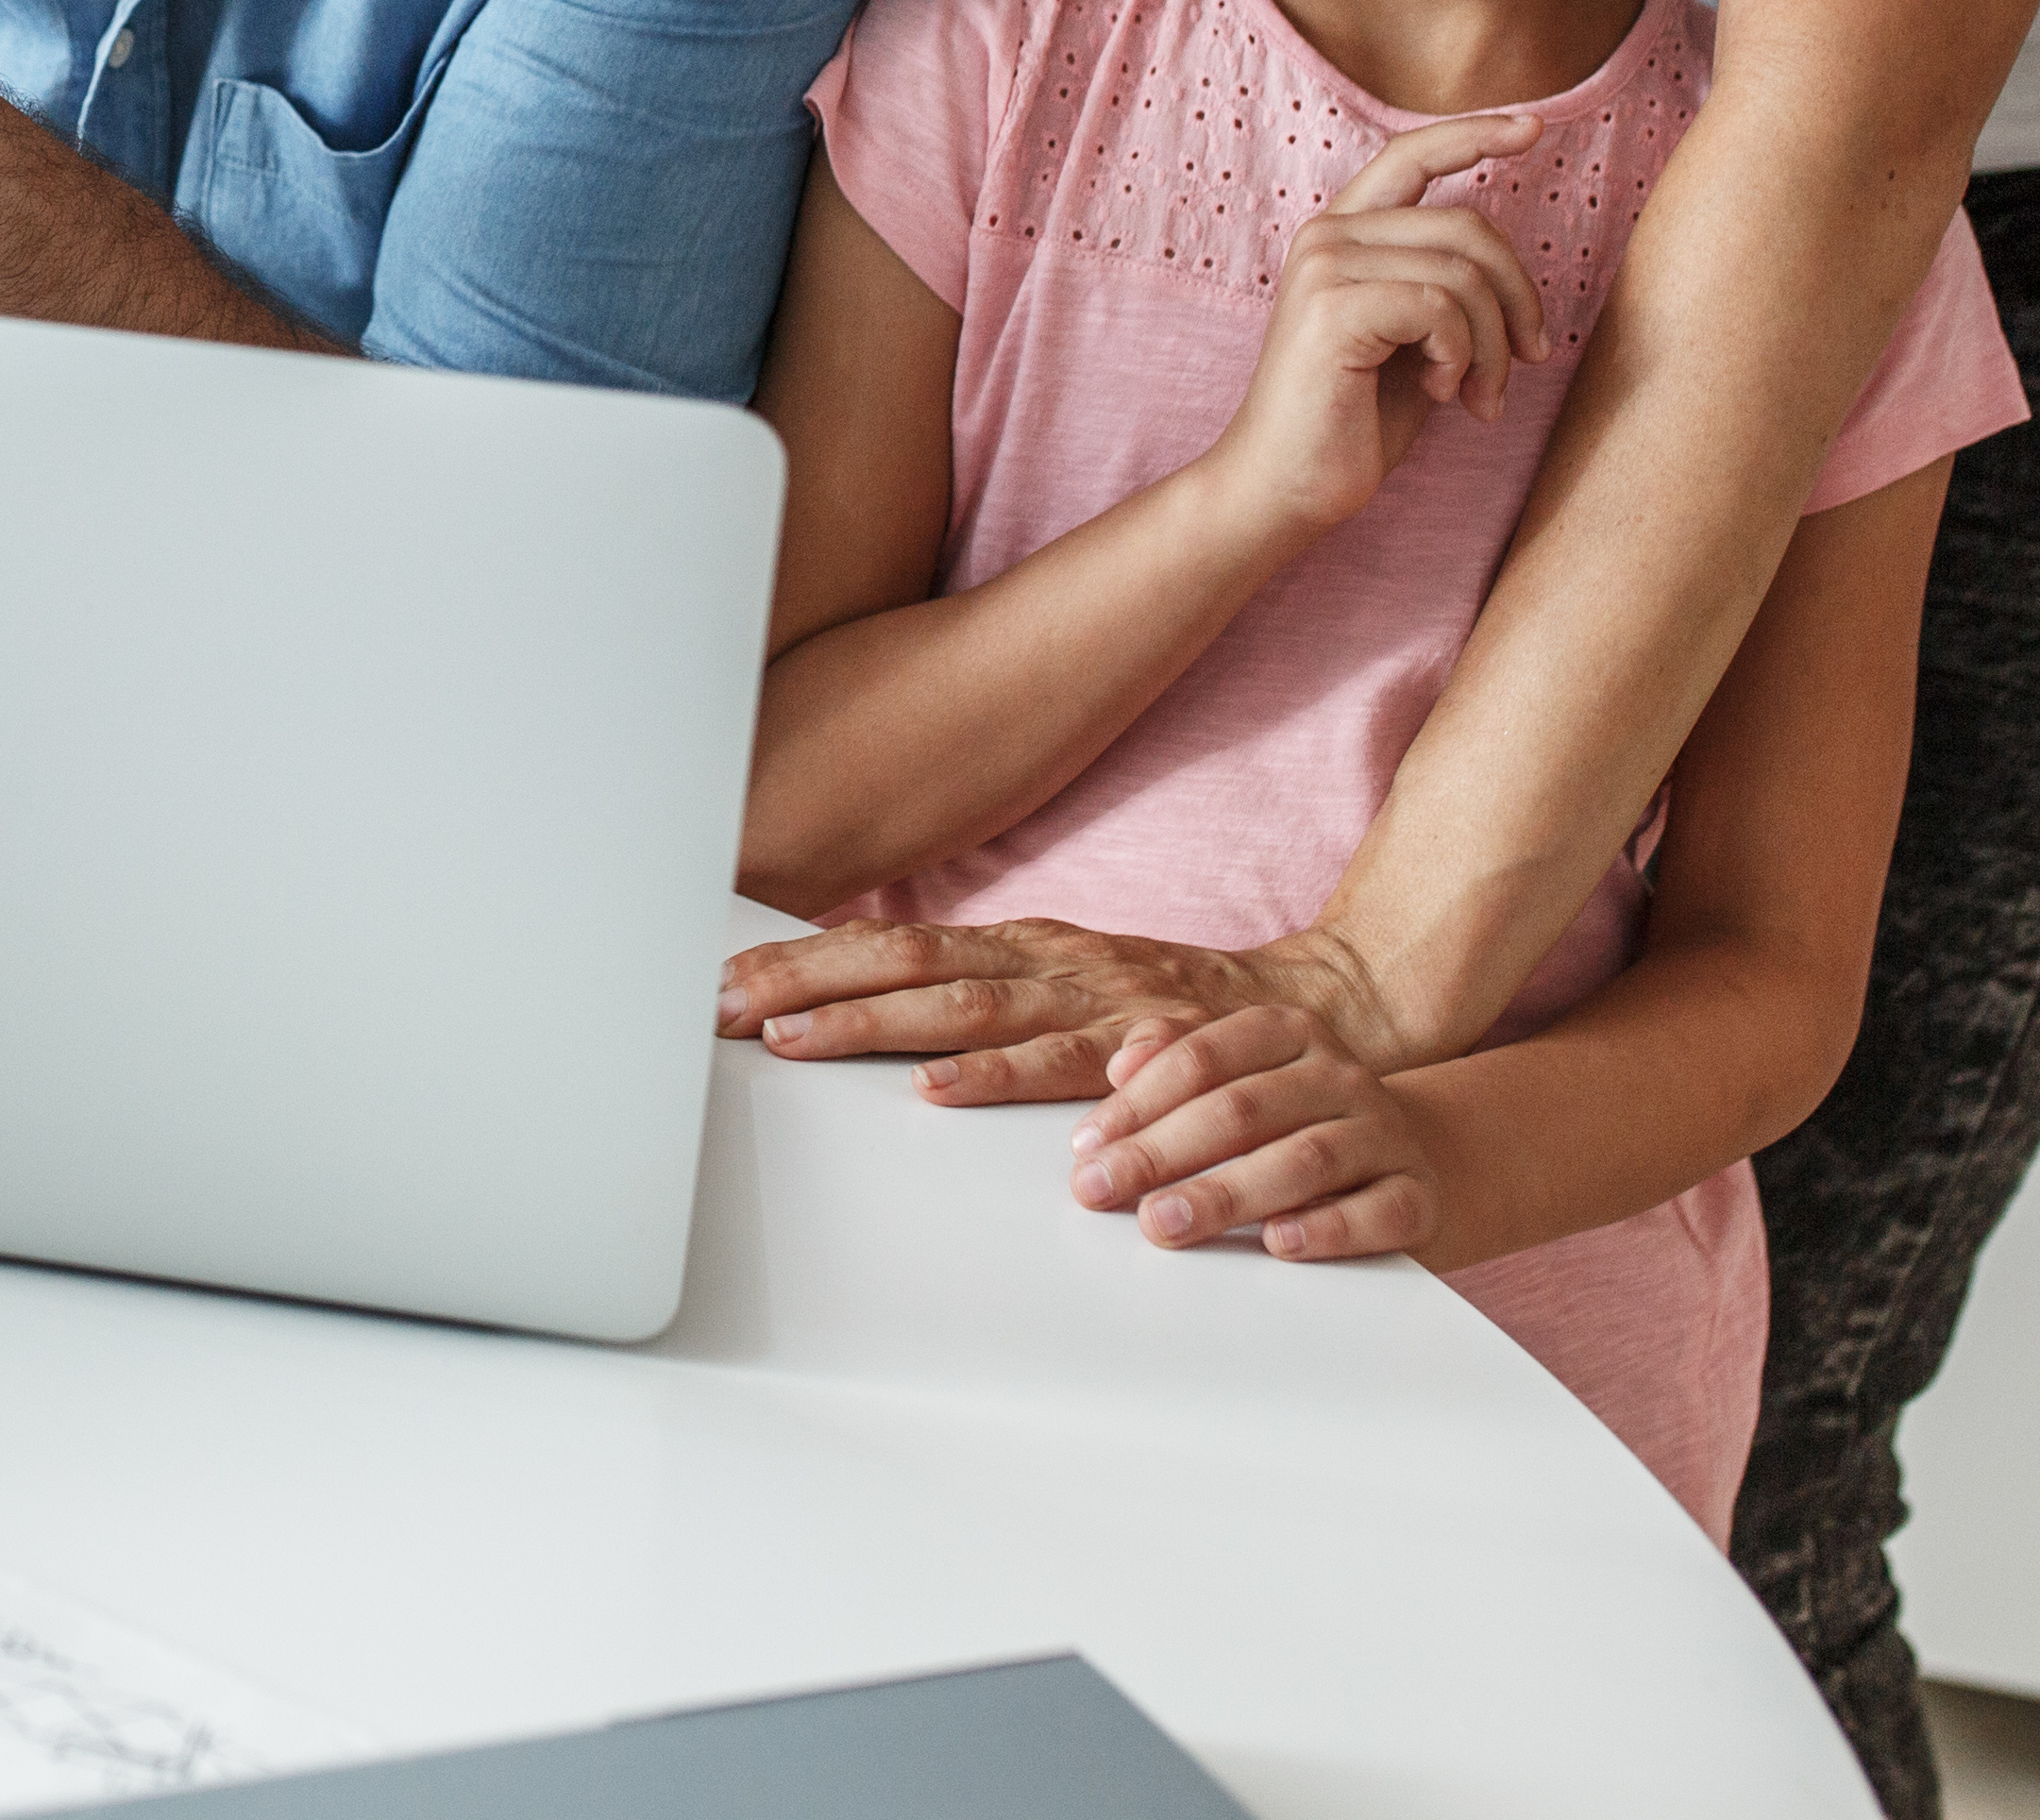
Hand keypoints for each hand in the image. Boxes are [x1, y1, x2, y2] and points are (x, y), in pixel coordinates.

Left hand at [718, 913, 1405, 1097]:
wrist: (1319, 1019)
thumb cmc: (1170, 1015)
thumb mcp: (1064, 990)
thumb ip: (981, 997)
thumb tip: (863, 1006)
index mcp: (1024, 950)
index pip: (892, 945)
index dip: (804, 964)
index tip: (720, 987)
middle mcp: (1053, 965)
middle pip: (913, 966)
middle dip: (812, 989)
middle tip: (726, 1013)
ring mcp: (1102, 1008)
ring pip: (972, 1010)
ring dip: (877, 1028)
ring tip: (798, 1047)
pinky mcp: (1156, 1054)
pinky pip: (1070, 1071)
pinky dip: (1002, 1080)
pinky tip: (943, 1094)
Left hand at [1066, 1003, 1441, 1260]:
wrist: (1406, 1159)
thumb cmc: (1292, 1121)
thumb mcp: (1237, 1074)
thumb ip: (1174, 1057)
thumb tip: (1121, 1065)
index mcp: (1288, 1031)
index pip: (1201, 1059)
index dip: (1137, 1104)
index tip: (1085, 1148)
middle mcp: (1340, 1074)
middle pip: (1240, 1108)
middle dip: (1160, 1152)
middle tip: (1100, 1190)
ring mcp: (1385, 1133)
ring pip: (1303, 1159)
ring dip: (1225, 1194)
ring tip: (1162, 1222)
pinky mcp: (1417, 1194)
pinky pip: (1378, 1211)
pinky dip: (1327, 1229)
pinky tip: (1278, 1244)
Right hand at [1186, 113, 1550, 541]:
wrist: (1283, 489)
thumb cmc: (1353, 424)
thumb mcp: (1413, 343)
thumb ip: (1444, 290)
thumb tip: (1511, 273)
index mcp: (1343, 235)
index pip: (1411, 156)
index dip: (1475, 134)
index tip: (1535, 127)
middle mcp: (1327, 236)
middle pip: (1469, 225)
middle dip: (1519, 297)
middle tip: (1528, 360)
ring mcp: (1324, 266)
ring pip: (1464, 274)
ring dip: (1493, 346)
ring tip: (1478, 395)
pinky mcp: (1331, 307)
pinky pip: (1441, 309)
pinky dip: (1461, 358)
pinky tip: (1441, 395)